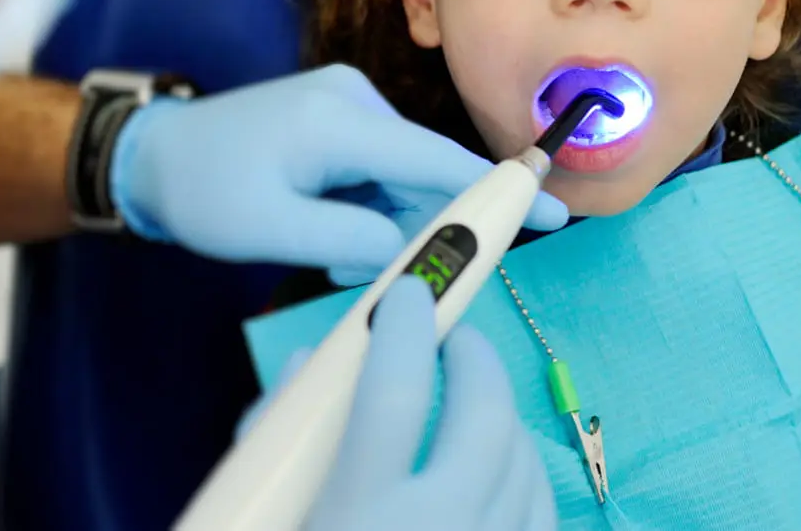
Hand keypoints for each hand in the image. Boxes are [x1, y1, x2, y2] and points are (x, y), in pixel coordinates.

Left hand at [110, 65, 567, 276]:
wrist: (154, 153)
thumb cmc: (203, 191)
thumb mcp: (270, 231)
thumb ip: (347, 244)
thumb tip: (407, 252)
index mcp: (338, 121)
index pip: (435, 161)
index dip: (495, 192)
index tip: (552, 212)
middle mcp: (353, 98)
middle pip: (421, 174)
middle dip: (409, 228)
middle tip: (355, 268)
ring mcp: (346, 103)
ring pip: (399, 179)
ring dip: (380, 223)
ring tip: (319, 244)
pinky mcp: (338, 116)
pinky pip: (378, 171)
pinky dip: (366, 207)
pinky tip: (323, 225)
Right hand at [241, 278, 555, 530]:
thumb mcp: (260, 516)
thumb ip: (279, 441)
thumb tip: (318, 362)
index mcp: (358, 516)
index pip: (391, 392)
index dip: (403, 328)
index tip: (406, 293)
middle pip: (483, 417)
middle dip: (474, 359)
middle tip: (452, 338)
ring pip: (523, 460)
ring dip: (498, 413)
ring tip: (468, 398)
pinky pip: (540, 512)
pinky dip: (522, 472)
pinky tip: (497, 465)